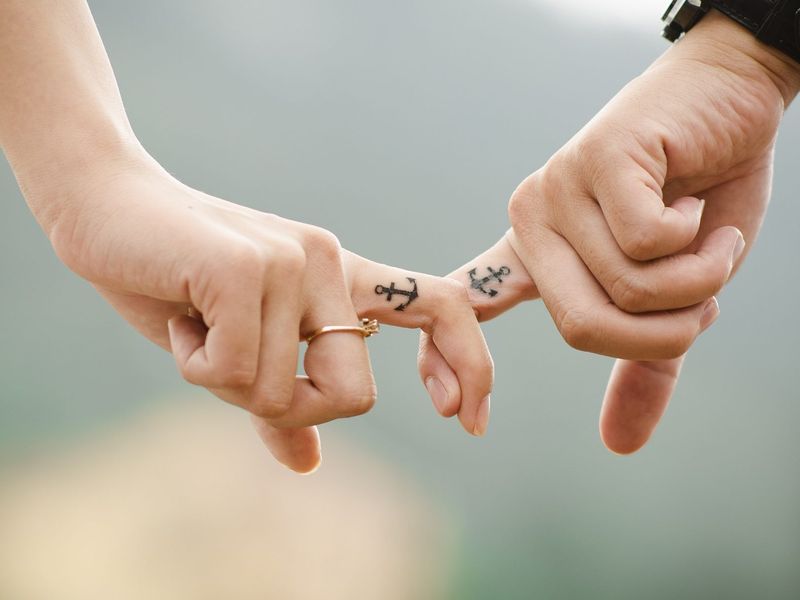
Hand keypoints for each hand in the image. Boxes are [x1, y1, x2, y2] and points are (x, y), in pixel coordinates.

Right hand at [45, 153, 492, 471]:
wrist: (105, 209)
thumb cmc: (175, 283)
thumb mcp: (236, 352)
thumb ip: (279, 404)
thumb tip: (311, 464)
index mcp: (341, 279)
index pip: (443, 307)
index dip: (470, 364)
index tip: (465, 421)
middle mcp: (331, 264)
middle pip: (355, 396)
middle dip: (293, 410)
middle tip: (234, 370)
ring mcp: (294, 263)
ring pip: (286, 392)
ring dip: (226, 383)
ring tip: (195, 326)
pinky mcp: (249, 268)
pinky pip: (238, 370)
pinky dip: (196, 365)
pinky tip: (179, 318)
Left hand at [421, 13, 799, 451]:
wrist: (730, 100)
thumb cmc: (700, 196)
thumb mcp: (673, 294)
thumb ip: (641, 361)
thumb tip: (618, 446)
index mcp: (535, 253)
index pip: (469, 305)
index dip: (446, 359)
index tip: (452, 415)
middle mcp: (532, 221)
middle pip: (581, 326)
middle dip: (663, 329)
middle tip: (704, 299)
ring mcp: (558, 188)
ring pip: (624, 287)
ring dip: (694, 281)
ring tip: (708, 241)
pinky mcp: (596, 159)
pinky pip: (644, 241)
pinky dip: (697, 242)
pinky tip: (696, 204)